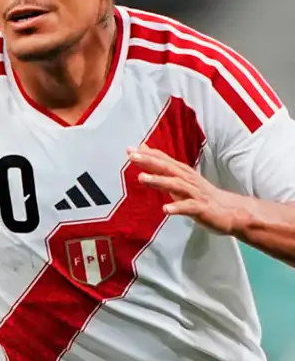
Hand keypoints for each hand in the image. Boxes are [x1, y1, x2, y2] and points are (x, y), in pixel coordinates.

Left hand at [129, 144, 249, 234]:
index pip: (163, 160)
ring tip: (141, 178)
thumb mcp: (181, 180)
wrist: (232, 211)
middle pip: (167, 168)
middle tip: (132, 156)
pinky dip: (177, 207)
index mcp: (183, 173)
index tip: (129, 149)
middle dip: (149, 161)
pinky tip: (165, 209)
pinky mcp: (202, 208)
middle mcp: (188, 179)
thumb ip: (164, 169)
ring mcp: (195, 193)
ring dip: (158, 180)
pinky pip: (188, 207)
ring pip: (175, 184)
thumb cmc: (202, 195)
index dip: (147, 154)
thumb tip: (146, 154)